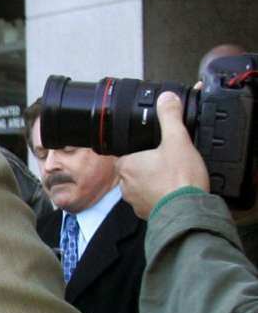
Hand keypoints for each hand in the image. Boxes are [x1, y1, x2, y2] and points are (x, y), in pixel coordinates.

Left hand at [117, 92, 208, 218]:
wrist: (188, 211)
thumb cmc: (179, 179)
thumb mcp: (177, 140)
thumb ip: (170, 117)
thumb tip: (166, 99)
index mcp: (126, 165)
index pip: (126, 152)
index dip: (141, 148)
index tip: (155, 148)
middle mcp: (125, 185)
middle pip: (135, 168)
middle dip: (150, 164)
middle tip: (169, 161)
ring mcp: (134, 201)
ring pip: (142, 184)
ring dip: (155, 181)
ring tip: (174, 176)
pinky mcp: (146, 213)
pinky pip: (151, 199)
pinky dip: (160, 195)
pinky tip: (174, 190)